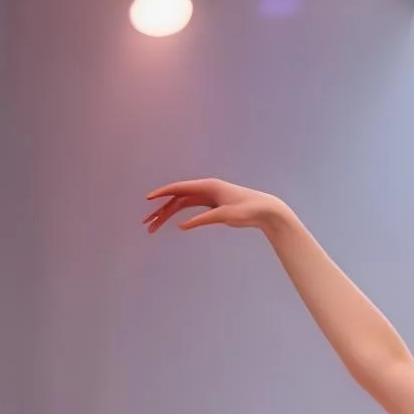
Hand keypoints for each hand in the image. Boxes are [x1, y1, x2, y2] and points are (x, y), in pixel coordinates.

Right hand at [144, 178, 287, 234]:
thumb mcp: (225, 216)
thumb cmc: (248, 210)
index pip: (179, 189)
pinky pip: (192, 210)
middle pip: (177, 200)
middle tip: (148, 224)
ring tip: (155, 227)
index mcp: (207, 187)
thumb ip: (202, 220)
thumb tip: (182, 225)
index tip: (148, 199)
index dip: (162, 194)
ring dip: (169, 215)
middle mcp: (205, 190)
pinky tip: (174, 225)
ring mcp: (208, 198)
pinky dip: (183, 217)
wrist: (265, 210)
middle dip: (161, 211)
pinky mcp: (212, 206)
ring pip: (182, 206)